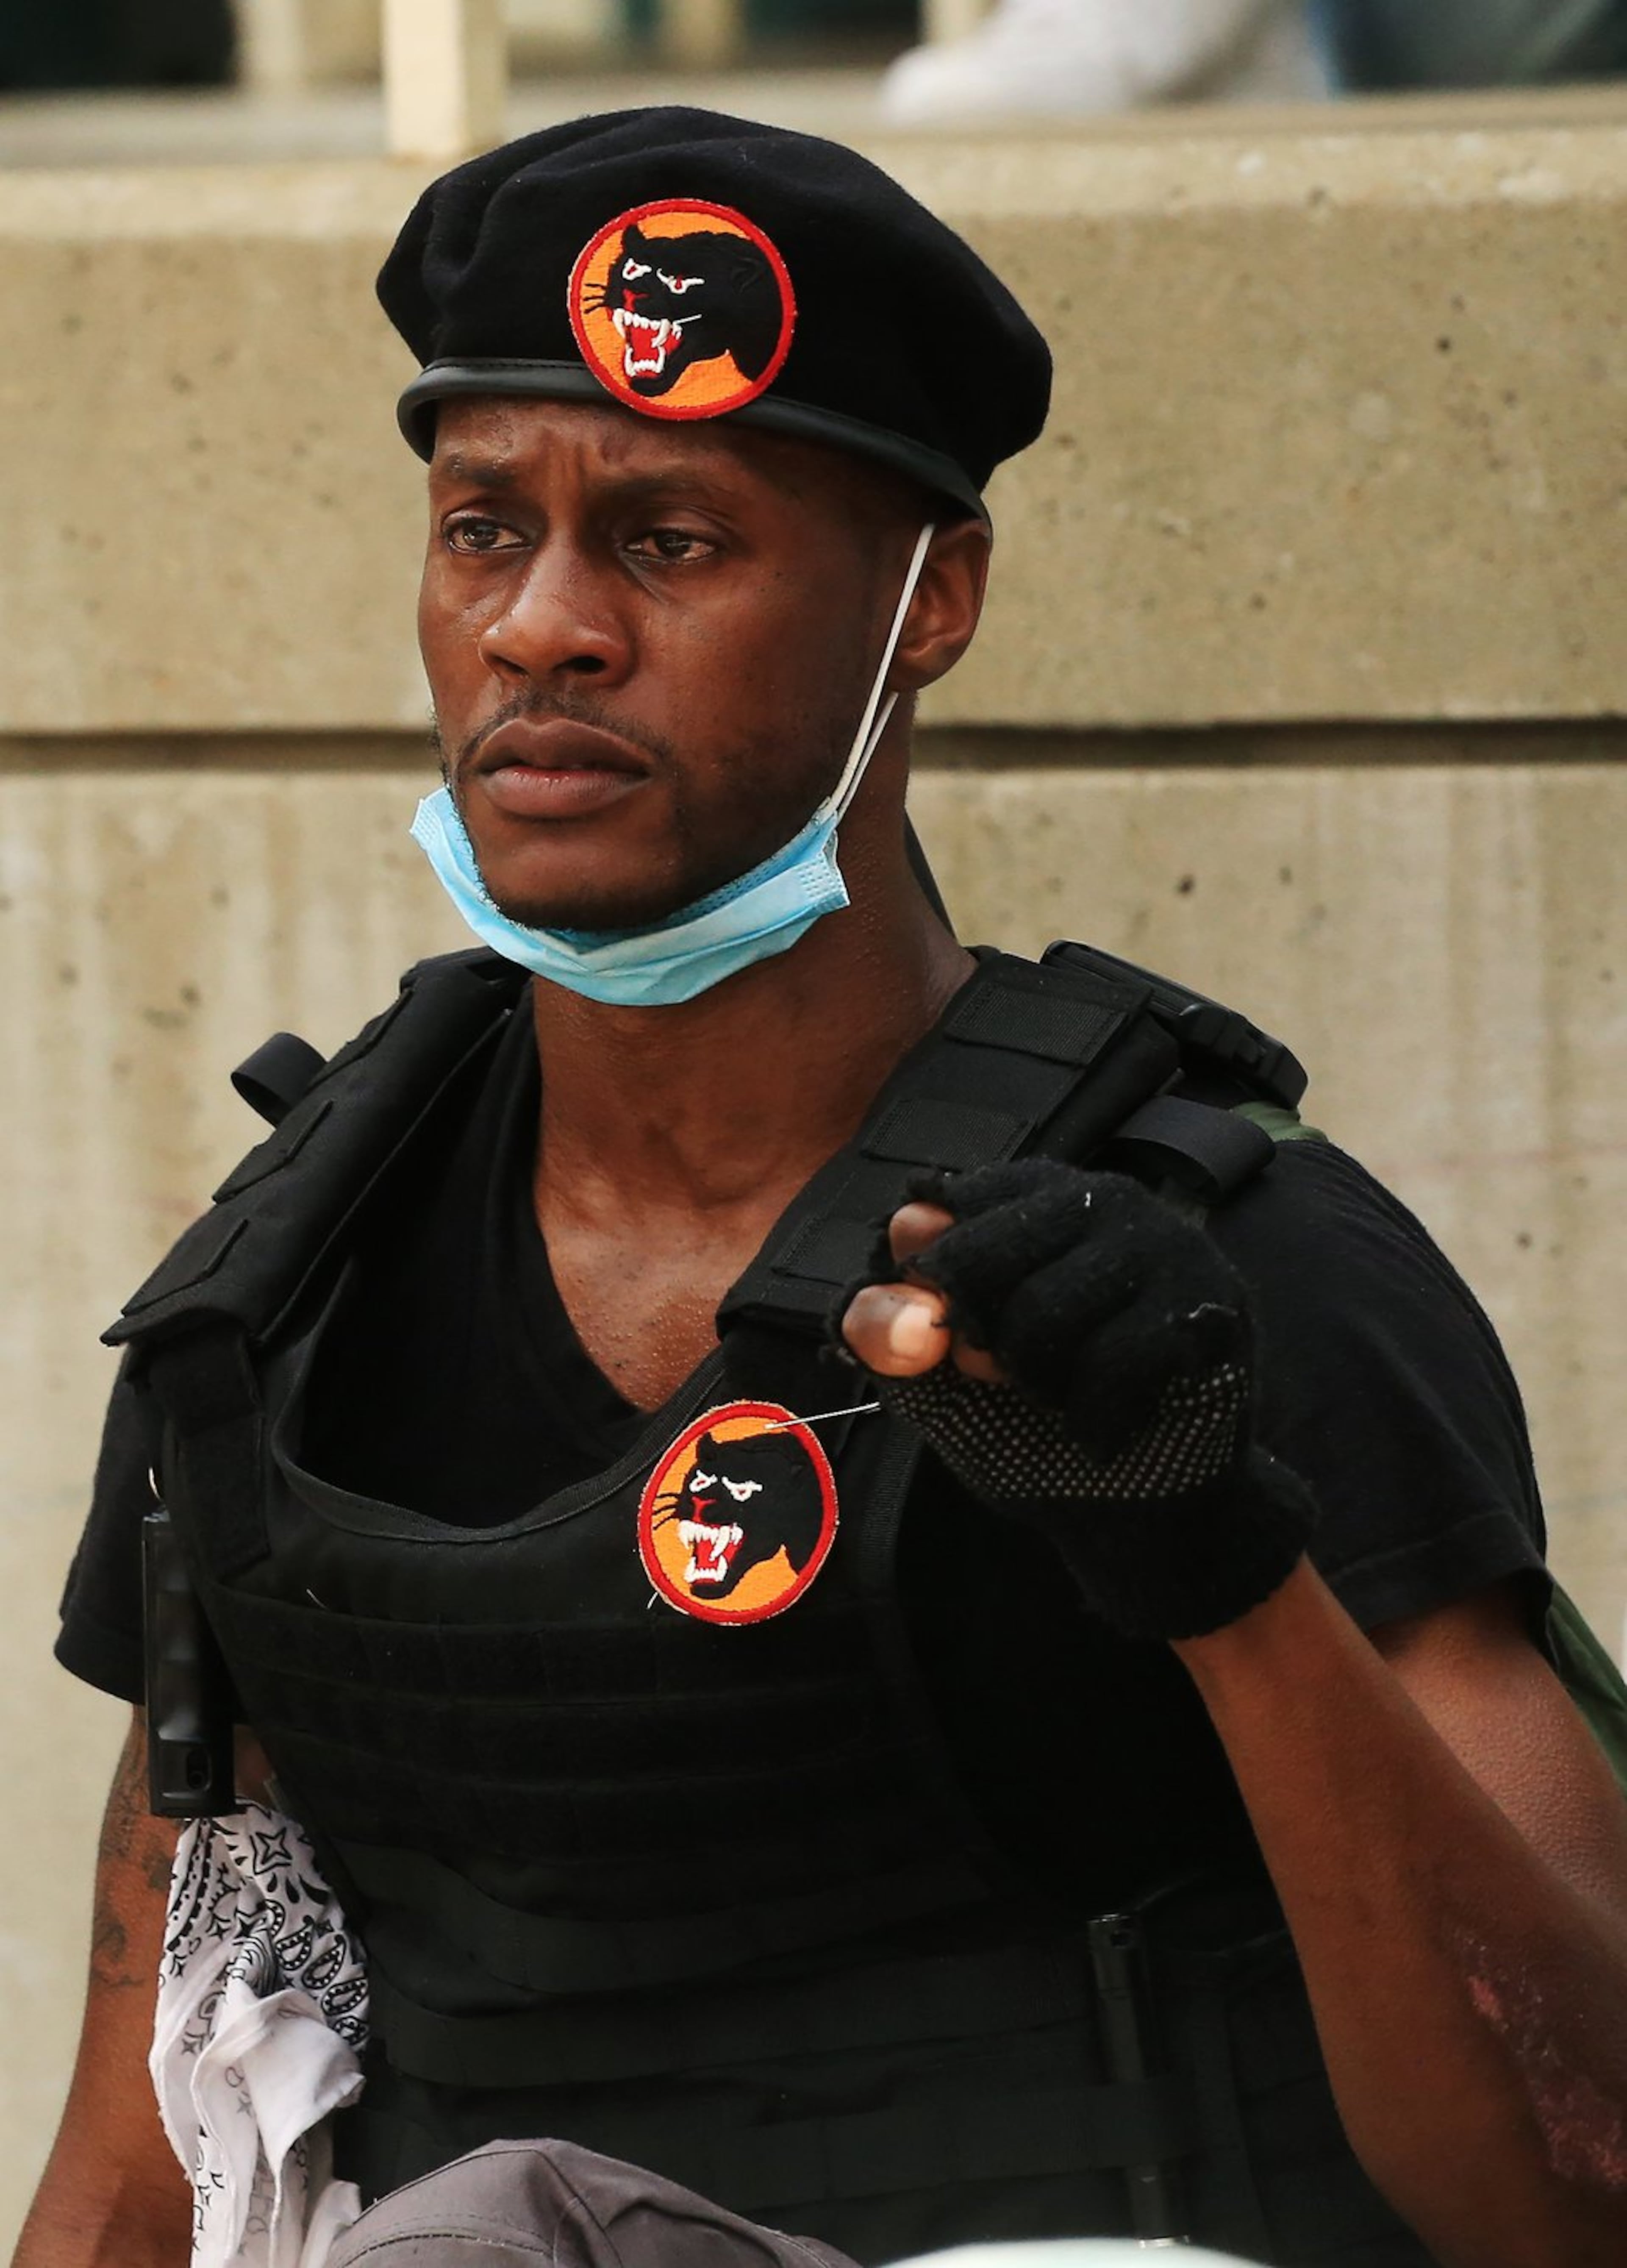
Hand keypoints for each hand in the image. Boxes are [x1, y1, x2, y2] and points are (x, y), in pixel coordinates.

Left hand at [838, 1160, 1314, 1640]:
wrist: (1132, 1510)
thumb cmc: (1029, 1425)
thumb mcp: (932, 1377)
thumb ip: (888, 1331)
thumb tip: (907, 1313)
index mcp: (1026, 1198)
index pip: (934, 1216)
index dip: (923, 1292)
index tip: (945, 1338)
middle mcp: (1099, 1200)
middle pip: (979, 1259)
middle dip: (976, 1343)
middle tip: (1008, 1378)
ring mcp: (1164, 1245)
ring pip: (1042, 1313)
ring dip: (1035, 1385)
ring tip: (1062, 1398)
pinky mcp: (1205, 1308)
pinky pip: (1109, 1363)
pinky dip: (1089, 1420)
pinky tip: (1102, 1431)